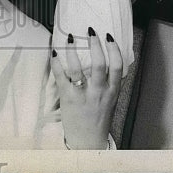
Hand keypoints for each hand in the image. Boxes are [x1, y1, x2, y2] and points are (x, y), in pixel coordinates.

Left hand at [53, 28, 122, 148]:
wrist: (88, 142)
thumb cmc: (99, 118)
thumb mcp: (111, 100)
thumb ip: (110, 82)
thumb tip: (109, 58)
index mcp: (112, 92)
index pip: (118, 67)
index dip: (114, 49)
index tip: (108, 36)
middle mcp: (99, 93)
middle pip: (100, 64)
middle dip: (95, 45)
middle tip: (90, 30)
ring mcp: (82, 95)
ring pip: (78, 69)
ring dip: (73, 50)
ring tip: (70, 37)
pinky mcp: (67, 98)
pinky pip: (61, 77)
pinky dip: (57, 63)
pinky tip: (55, 52)